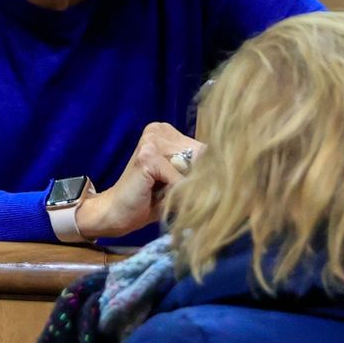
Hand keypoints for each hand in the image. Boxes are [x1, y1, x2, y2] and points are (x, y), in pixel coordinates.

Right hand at [74, 122, 199, 239]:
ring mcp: (151, 140)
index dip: (209, 171)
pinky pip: (177, 178)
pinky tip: (161, 198)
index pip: (204, 148)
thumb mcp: (177, 181)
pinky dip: (176, 193)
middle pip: (200, 155)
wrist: (115, 213)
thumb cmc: (149, 199)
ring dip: (186, 187)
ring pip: (191, 166)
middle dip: (199, 180)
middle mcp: (158, 130)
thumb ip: (196, 172)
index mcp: (166, 131)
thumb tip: (228, 174)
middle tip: (186, 197)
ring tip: (171, 197)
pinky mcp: (147, 156)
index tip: (206, 189)